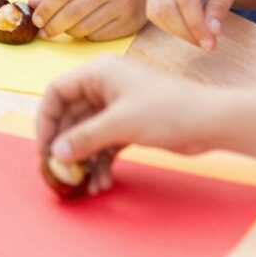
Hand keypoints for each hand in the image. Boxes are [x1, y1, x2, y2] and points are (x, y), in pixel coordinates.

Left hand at [30, 0, 156, 40]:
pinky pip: (98, 36)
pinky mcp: (131, 23)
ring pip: (83, 28)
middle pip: (72, 14)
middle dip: (52, 26)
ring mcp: (123, 5)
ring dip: (67, 31)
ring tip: (62, 28)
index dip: (45, 9)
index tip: (35, 19)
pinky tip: (83, 28)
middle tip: (43, 32)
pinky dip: (85, 35)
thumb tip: (32, 4)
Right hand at [36, 55, 210, 193]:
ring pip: (89, 133)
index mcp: (98, 73)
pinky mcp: (130, 124)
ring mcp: (118, 105)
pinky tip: (103, 182)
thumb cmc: (167, 111)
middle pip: (71, 115)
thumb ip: (84, 138)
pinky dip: (102, 161)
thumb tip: (55, 153)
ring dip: (86, 158)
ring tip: (86, 183)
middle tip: (61, 171)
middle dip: (67, 145)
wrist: (212, 122)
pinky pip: (106, 142)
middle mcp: (104, 86)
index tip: (44, 148)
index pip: (57, 92)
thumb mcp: (120, 124)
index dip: (46, 120)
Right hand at [147, 0, 255, 50]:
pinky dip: (169, 23)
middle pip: (166, 6)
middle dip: (186, 31)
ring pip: (155, 9)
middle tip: (208, 46)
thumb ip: (221, 5)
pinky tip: (189, 29)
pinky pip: (154, 7)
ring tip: (200, 39)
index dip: (197, 25)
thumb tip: (211, 34)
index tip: (212, 44)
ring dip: (175, 31)